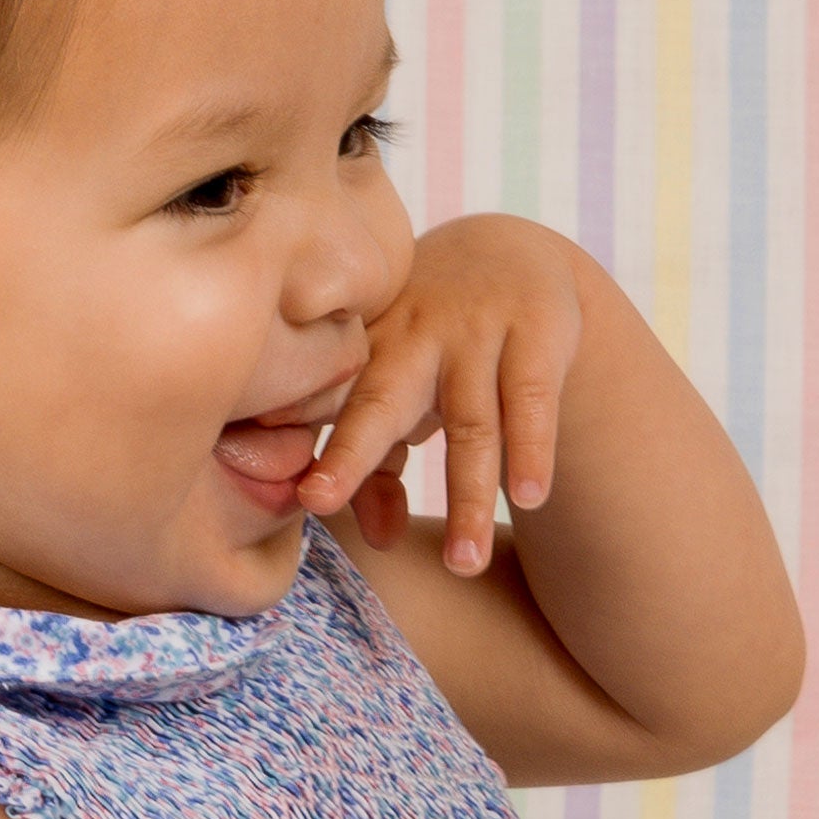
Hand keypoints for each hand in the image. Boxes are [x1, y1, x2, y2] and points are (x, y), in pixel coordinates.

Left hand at [295, 214, 584, 572]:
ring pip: (471, 424)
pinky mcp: (539, 332)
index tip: (280, 478)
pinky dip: (531, 450)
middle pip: (380, 401)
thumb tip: (380, 540)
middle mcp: (413, 334)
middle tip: (320, 501)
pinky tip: (528, 498)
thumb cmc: (434, 346)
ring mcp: (477, 330)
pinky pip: (533, 400)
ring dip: (467, 498)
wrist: (512, 253)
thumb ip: (379, 466)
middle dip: (350, 452)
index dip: (299, 429)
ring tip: (462, 565)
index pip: (327, 401)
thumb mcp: (402, 392)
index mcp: (364, 348)